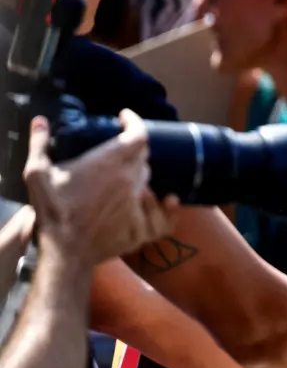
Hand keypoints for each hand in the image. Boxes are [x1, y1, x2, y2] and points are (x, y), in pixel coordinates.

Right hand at [24, 110, 179, 264]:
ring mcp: (139, 205)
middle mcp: (130, 181)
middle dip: (133, 150)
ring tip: (125, 177)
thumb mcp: (37, 175)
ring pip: (150, 182)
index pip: (138, 135)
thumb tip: (40, 122)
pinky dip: (168, 207)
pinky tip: (169, 200)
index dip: (134, 122)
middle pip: (143, 157)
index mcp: (109, 164)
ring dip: (140, 176)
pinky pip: (164, 216)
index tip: (125, 117)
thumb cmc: (52, 211)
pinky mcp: (143, 228)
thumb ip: (39, 145)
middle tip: (119, 151)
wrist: (64, 250)